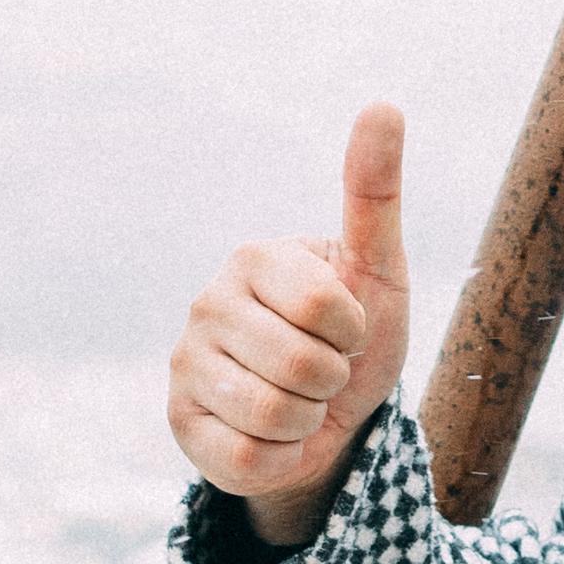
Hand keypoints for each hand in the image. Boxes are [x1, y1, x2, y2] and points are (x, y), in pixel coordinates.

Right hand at [167, 103, 410, 549]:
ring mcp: (184, 364)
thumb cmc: (355, 337)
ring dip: (308, 421)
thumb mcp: (379, 270)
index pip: (328, 309)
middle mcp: (206, 303)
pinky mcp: (179, 424)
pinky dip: (281, 459)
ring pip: (274, 415)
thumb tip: (383, 104)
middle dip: (334, 381)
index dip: (355, 331)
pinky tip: (272, 437)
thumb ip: (375, 194)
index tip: (347, 327)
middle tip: (324, 372)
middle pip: (303, 367)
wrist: (329, 419)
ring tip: (300, 402)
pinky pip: (248, 459)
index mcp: (253, 258)